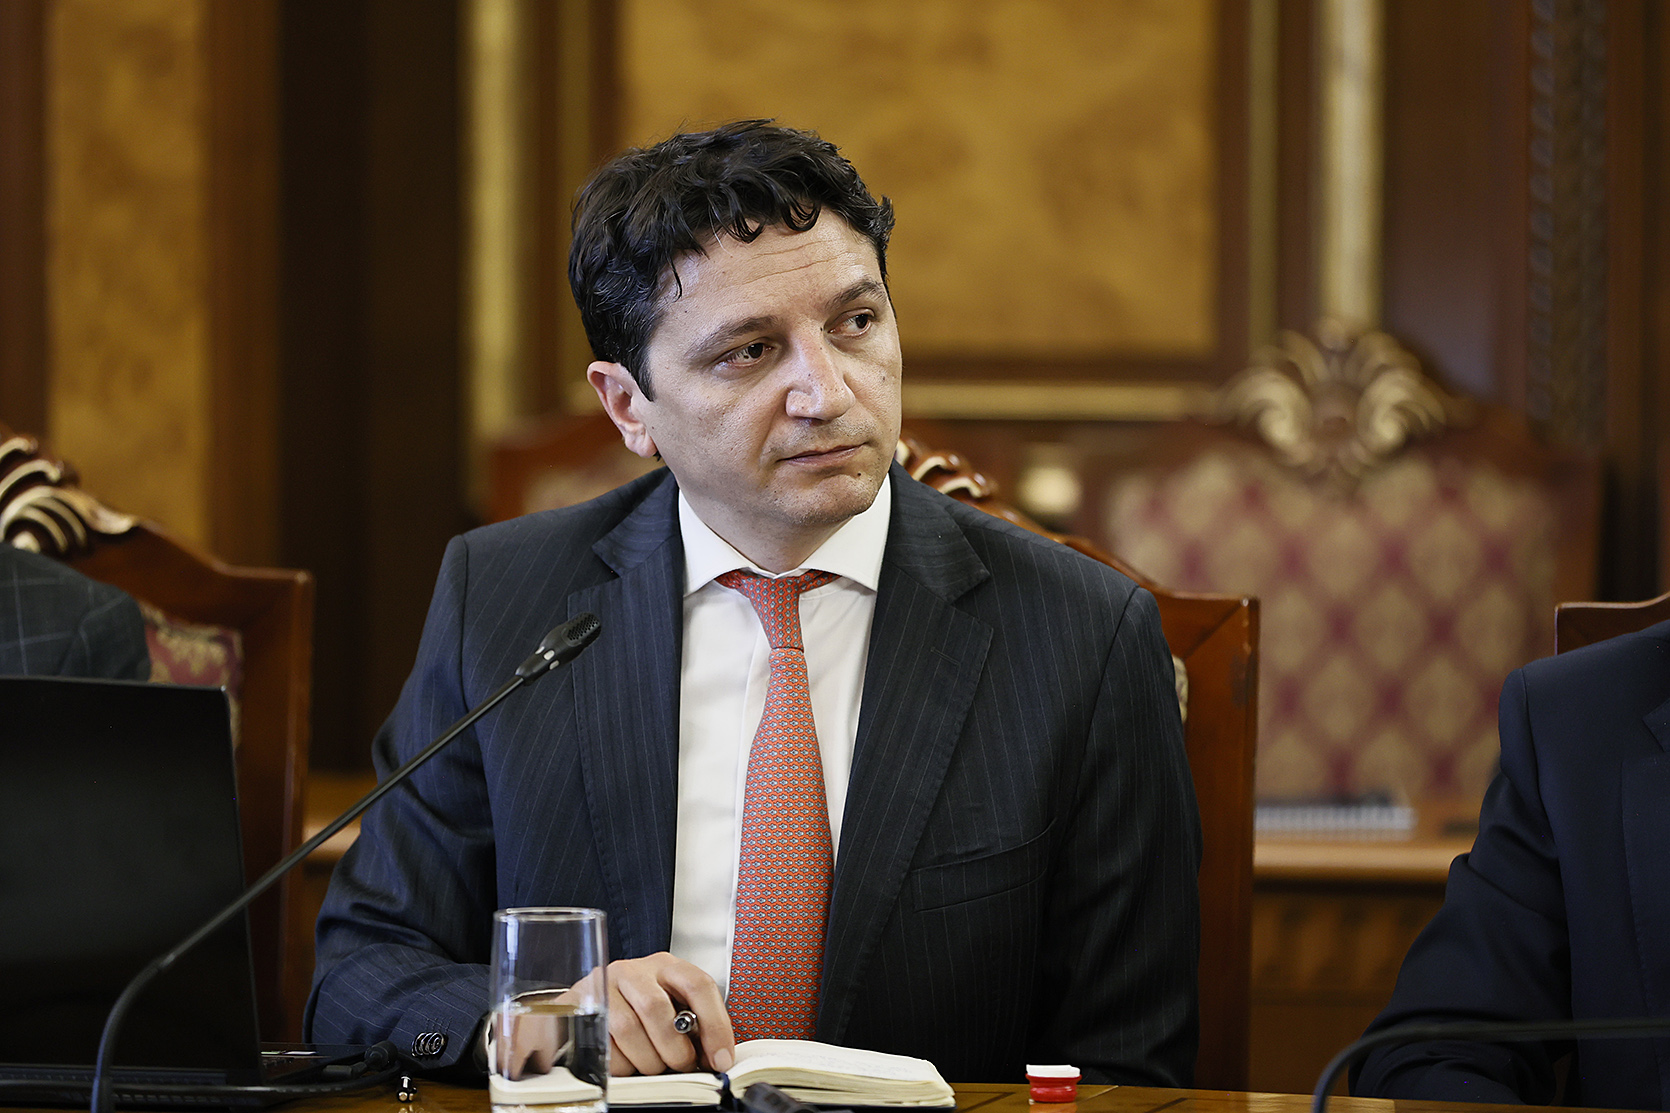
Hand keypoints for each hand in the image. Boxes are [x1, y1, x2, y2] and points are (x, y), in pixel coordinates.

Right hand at [603, 952, 734, 1075]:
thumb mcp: (672, 1010)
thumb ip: (694, 1028)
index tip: (721, 1059)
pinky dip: (622, 1065)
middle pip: (657, 1008)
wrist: (591, 1003)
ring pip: (628, 1028)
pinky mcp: (581, 1007)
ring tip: (654, 1066)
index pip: (698, 985)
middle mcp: (634, 970)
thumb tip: (717, 1059)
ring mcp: (604, 986)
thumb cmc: (640, 1010)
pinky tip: (629, 1062)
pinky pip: (603, 1044)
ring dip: (647, 1060)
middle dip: (674, 1048)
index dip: (715, 1025)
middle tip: (682, 1066)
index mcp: (666, 967)